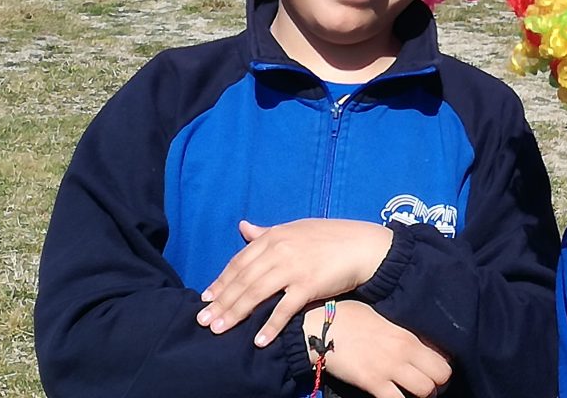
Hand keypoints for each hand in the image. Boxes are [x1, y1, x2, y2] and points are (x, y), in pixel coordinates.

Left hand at [196, 218, 392, 345]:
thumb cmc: (330, 238)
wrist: (363, 246)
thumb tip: (243, 227)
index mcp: (275, 236)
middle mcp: (280, 250)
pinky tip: (258, 340)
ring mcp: (294, 267)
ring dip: (235, 314)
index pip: (240, 261)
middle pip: (243, 280)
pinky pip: (283, 309)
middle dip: (221, 302)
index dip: (221, 281)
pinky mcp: (309, 285)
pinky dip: (270, 326)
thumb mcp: (296, 230)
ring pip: (256, 294)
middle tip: (203, 321)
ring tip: (220, 331)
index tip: (206, 298)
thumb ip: (267, 233)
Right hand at [306, 300, 451, 397]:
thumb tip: (415, 345)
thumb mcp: (381, 319)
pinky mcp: (372, 383)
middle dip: (436, 386)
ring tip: (410, 393)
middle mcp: (404, 352)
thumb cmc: (348, 318)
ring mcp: (389, 368)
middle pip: (441, 378)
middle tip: (426, 387)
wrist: (320, 327)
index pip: (444, 359)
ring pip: (425, 392)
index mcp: (408, 335)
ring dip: (420, 397)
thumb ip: (400, 334)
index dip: (441, 370)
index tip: (433, 373)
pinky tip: (392, 396)